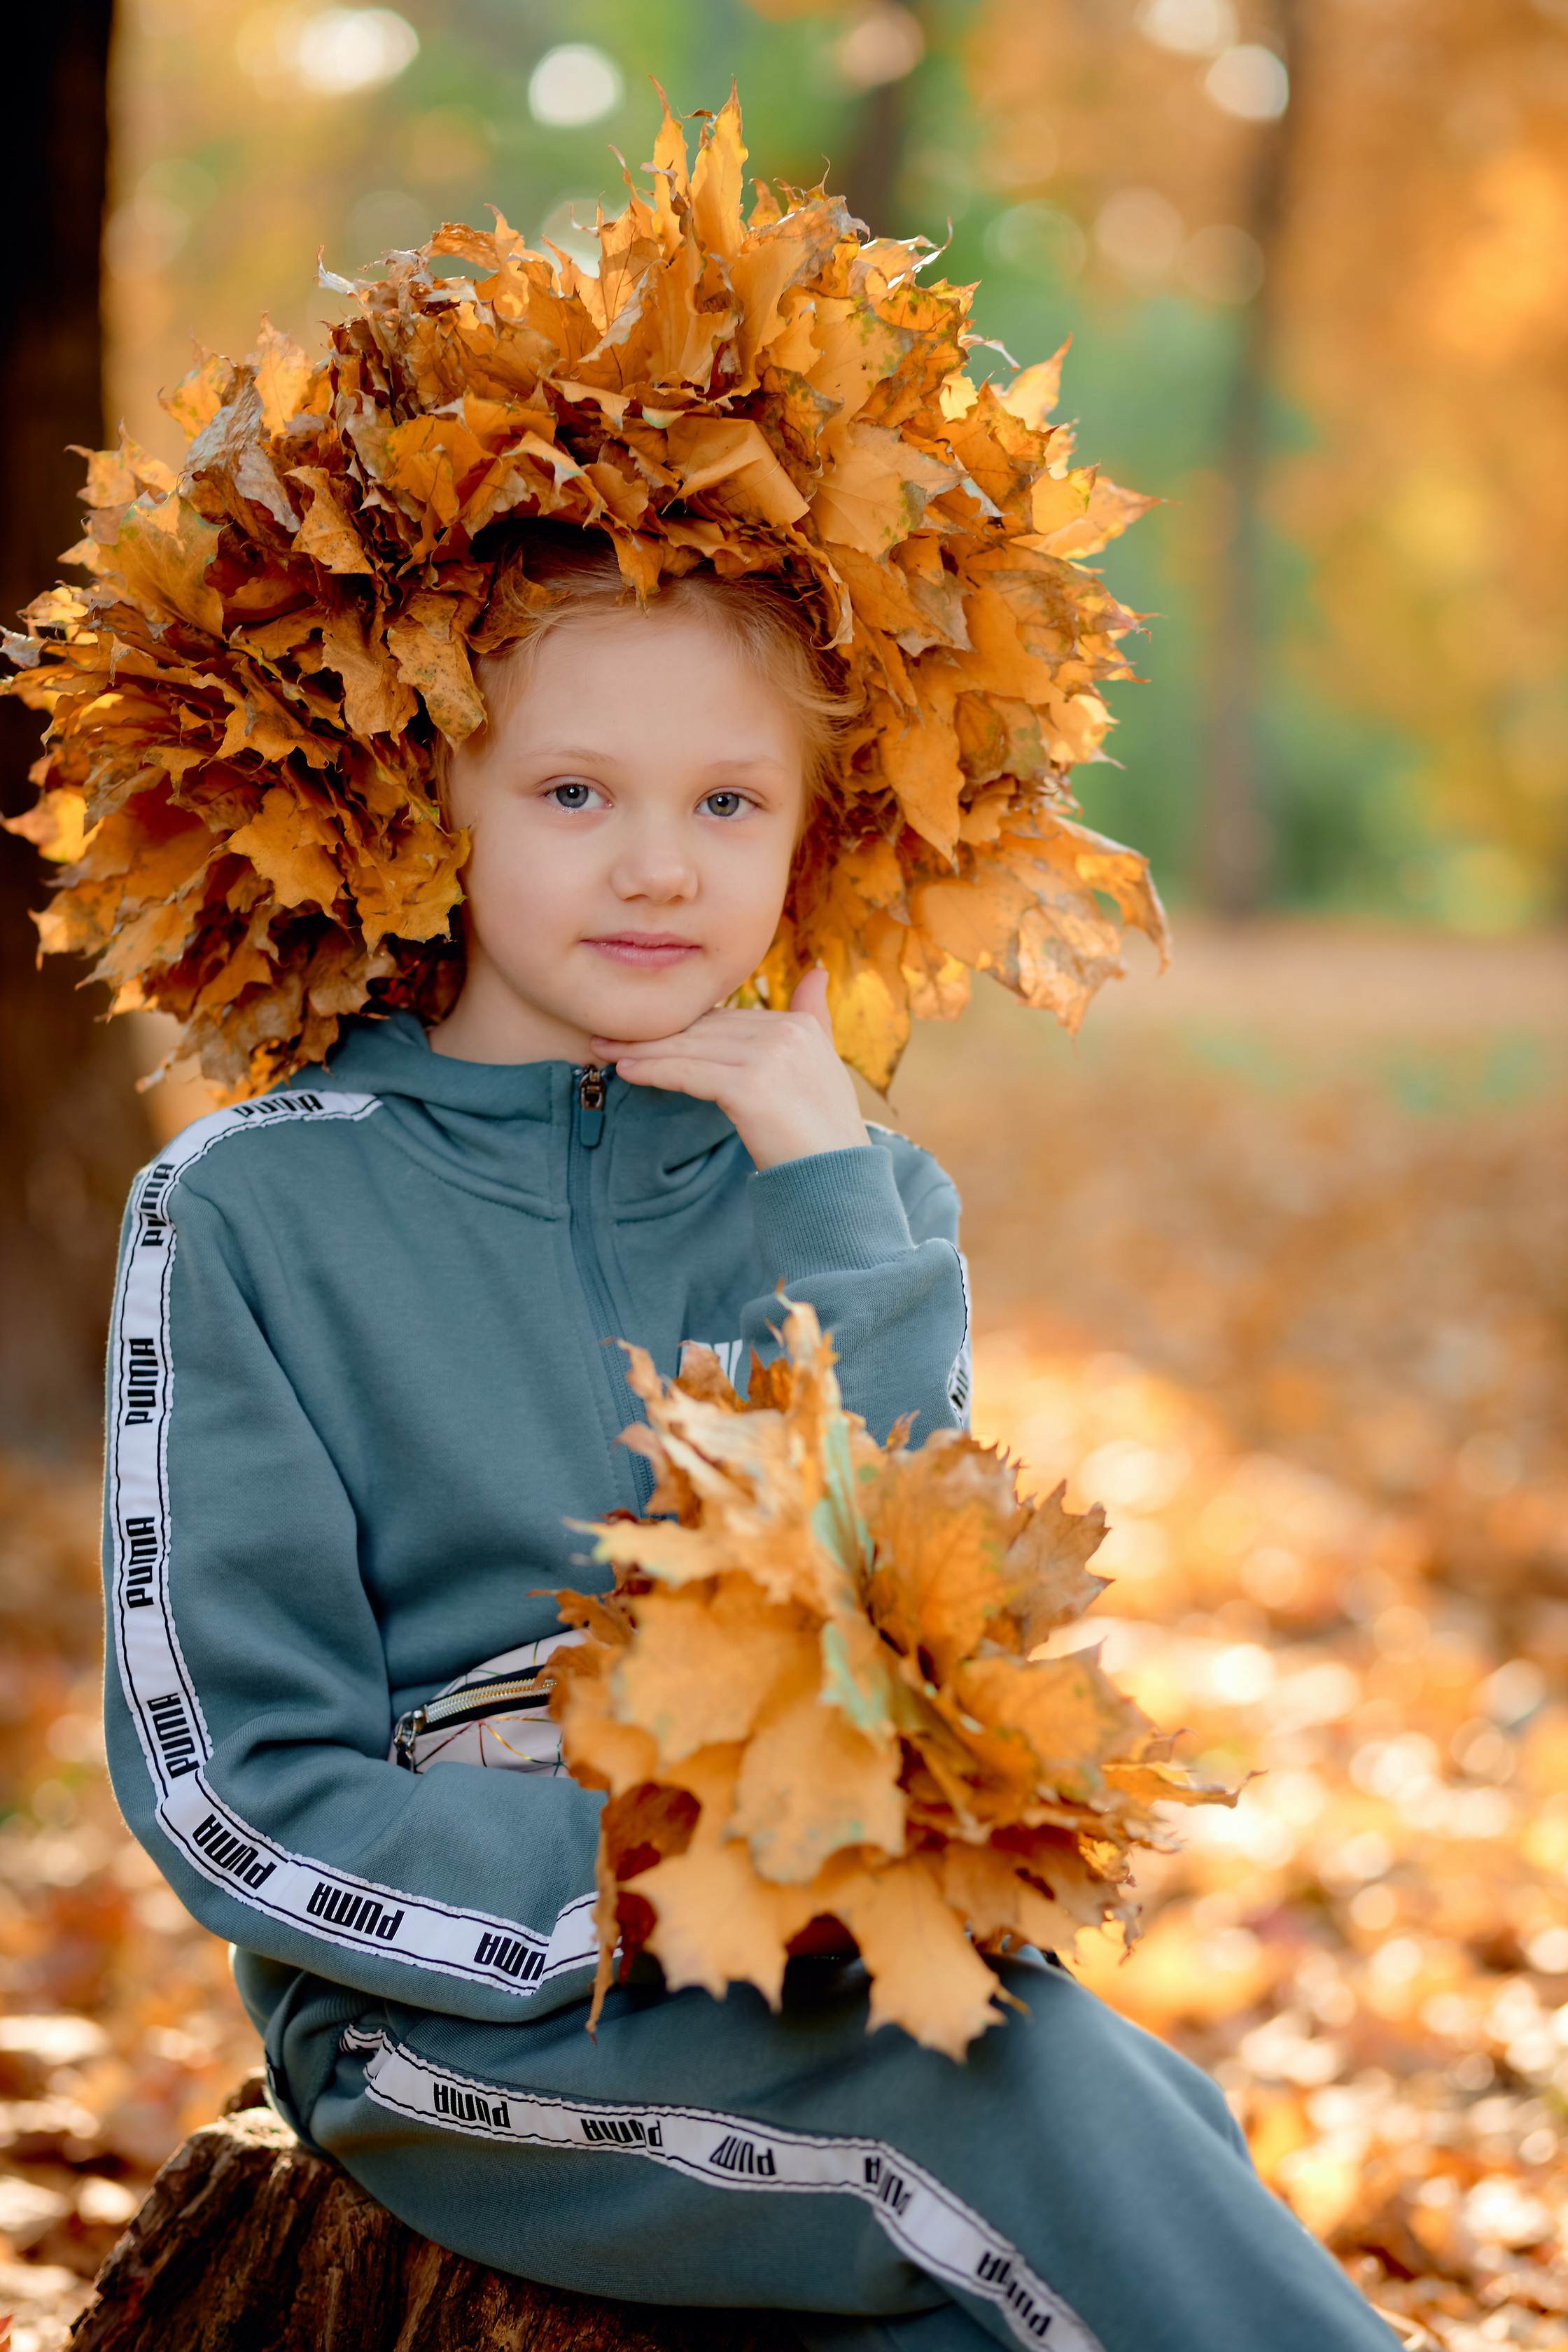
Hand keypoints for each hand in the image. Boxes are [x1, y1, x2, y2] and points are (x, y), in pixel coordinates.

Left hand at [592, 967, 870, 1169]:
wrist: (835, 1178)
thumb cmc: (822, 1130)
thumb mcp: (823, 1063)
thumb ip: (813, 1017)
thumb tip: (817, 972)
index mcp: (799, 1025)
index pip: (725, 1018)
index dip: (682, 1025)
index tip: (645, 1028)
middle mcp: (787, 1032)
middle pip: (703, 1029)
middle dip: (654, 1033)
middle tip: (608, 1034)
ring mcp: (770, 1057)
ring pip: (690, 1048)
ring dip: (642, 1049)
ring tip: (604, 1050)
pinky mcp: (750, 1086)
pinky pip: (688, 1073)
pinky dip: (653, 1070)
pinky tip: (626, 1070)